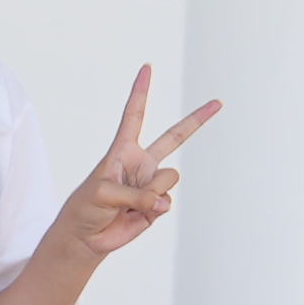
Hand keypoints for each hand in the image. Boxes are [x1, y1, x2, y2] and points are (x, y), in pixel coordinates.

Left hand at [50, 64, 219, 264]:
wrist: (86, 236)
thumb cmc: (85, 208)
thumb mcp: (102, 193)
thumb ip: (135, 194)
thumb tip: (163, 201)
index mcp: (123, 150)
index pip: (135, 115)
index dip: (141, 92)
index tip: (147, 68)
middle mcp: (141, 163)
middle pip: (175, 137)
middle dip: (198, 119)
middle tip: (217, 103)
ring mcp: (152, 183)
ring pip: (169, 178)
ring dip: (151, 192)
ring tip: (128, 203)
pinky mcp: (158, 204)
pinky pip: (167, 202)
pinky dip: (153, 209)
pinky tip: (137, 215)